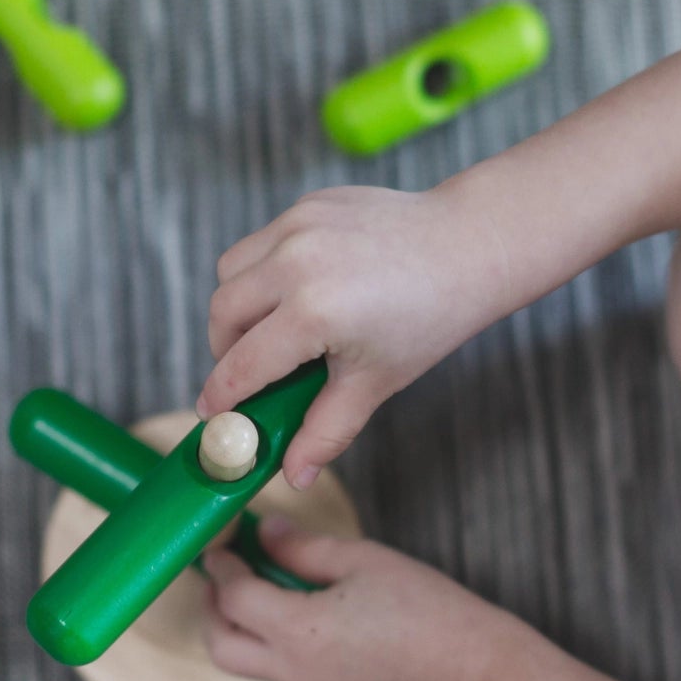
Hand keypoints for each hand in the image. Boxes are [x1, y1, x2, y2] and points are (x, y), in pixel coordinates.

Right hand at [199, 186, 511, 486]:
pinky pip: (261, 243)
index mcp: (313, 311)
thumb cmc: (428, 319)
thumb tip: (294, 476)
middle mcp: (295, 261)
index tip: (212, 415)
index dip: (222, 396)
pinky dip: (265, 272)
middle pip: (222, 312)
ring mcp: (298, 225)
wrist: (468, 247)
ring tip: (271, 331)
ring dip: (237, 306)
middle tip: (247, 372)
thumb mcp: (374, 383)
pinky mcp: (307, 204)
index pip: (242, 364)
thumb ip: (325, 431)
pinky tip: (300, 292)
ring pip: (231, 270)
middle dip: (223, 349)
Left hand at [202, 519, 518, 680]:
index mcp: (297, 631)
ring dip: (249, 634)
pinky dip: (284, 655)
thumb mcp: (362, 561)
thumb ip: (303, 548)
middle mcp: (295, 673)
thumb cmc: (427, 608)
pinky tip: (314, 629)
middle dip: (214, 610)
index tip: (223, 548)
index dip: (222, 567)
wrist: (474, 669)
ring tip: (272, 598)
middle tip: (226, 579)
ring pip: (254, 669)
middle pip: (221, 647)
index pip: (233, 597)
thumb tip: (267, 534)